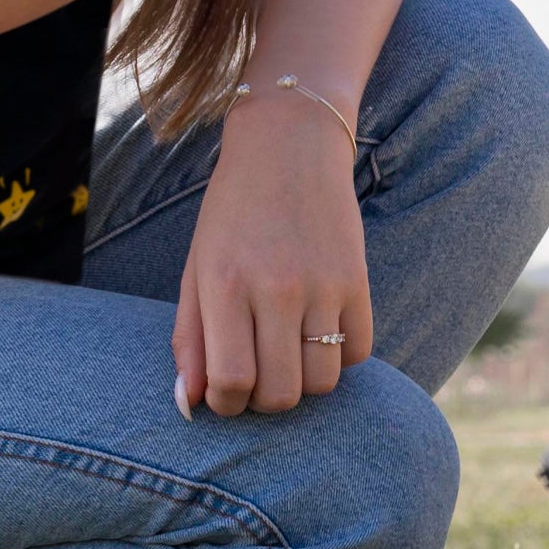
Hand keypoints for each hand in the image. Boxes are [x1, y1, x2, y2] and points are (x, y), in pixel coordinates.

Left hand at [172, 93, 373, 414]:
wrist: (290, 144)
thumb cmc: (233, 211)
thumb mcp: (198, 267)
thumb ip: (189, 339)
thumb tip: (190, 404)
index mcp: (226, 284)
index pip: (230, 382)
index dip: (226, 404)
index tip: (225, 391)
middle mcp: (277, 288)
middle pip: (280, 395)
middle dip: (264, 401)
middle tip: (257, 375)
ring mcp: (323, 285)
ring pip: (322, 383)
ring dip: (303, 383)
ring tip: (288, 354)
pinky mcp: (358, 280)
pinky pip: (358, 353)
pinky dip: (339, 356)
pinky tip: (319, 331)